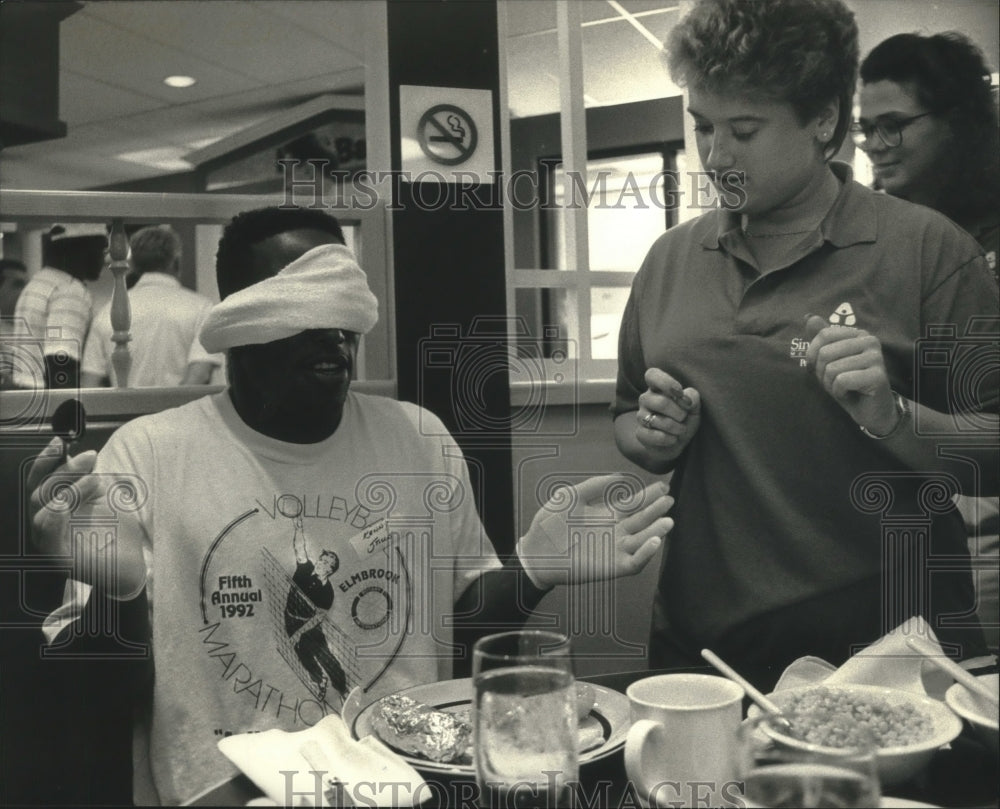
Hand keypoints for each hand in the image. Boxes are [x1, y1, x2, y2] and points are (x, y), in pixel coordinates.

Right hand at [27, 437, 104, 555]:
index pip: (39, 479)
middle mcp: (46, 521)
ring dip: (66, 488)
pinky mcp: (56, 555)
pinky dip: (56, 512)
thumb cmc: (115, 531)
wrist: (131, 565)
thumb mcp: (103, 497)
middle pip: (39, 489)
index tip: (60, 441)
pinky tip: (70, 501)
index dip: (46, 459)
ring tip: (94, 479)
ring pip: (41, 507)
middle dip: (63, 468)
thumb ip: (88, 477)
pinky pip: (46, 531)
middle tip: (89, 457)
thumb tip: (81, 454)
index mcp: (54, 505)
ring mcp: (48, 539)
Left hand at [516, 474, 672, 589]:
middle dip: (657, 510)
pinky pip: (634, 563)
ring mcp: (615, 550)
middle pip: (642, 520)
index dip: (649, 495)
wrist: (535, 551)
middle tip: (670, 499)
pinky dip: (646, 554)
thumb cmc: (549, 524)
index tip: (664, 486)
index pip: (633, 504)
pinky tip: (655, 541)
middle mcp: (615, 532)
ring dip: (656, 531)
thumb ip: (594, 485)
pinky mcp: (611, 567)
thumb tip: (621, 477)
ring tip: (668, 520)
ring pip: (643, 540)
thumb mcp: (571, 496)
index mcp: (606, 515)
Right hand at [636, 368, 700, 454]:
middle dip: (679, 413)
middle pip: (660, 402)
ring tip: (681, 430)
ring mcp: (641, 416)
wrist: (677, 441)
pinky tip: (673, 439)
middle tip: (684, 417)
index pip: (652, 375)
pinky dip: (668, 439)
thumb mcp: (694, 407)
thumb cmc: (684, 419)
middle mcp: (646, 399)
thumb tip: (687, 397)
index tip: (680, 393)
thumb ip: (693, 398)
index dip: (666, 382)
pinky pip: (653, 436)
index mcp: (658, 387)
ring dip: (676, 427)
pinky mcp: (640, 433)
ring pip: (657, 420)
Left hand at [804, 314, 898, 434]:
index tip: (822, 368)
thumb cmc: (848, 384)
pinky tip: (850, 393)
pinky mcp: (877, 375)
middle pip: (825, 353)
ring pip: (832, 369)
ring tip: (843, 388)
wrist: (869, 410)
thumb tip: (809, 317)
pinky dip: (838, 391)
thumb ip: (821, 339)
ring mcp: (876, 357)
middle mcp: (870, 341)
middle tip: (835, 381)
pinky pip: (842, 381)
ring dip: (830, 384)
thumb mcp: (829, 361)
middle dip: (822, 373)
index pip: (824, 334)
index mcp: (858, 334)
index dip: (814, 355)